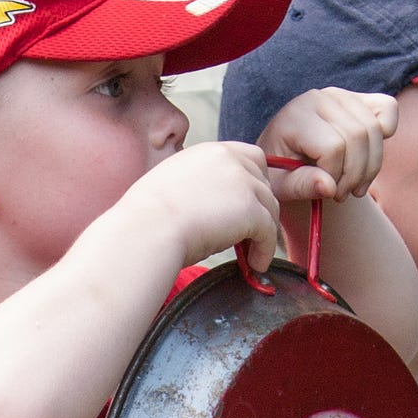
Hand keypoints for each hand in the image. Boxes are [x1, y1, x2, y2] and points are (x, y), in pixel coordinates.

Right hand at [131, 141, 279, 275]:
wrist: (148, 230)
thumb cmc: (149, 218)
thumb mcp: (174, 188)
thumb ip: (200, 188)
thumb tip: (210, 210)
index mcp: (208, 152)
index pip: (247, 157)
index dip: (253, 182)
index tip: (248, 206)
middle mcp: (228, 158)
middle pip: (264, 181)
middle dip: (262, 206)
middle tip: (256, 233)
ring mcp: (242, 182)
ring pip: (269, 207)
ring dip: (265, 232)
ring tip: (255, 255)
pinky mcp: (250, 209)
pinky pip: (269, 231)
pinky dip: (266, 250)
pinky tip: (256, 265)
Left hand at [256, 88, 396, 203]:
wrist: (284, 154)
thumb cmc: (280, 172)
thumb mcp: (281, 185)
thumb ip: (302, 186)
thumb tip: (329, 187)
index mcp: (296, 116)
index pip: (332, 147)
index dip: (335, 177)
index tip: (327, 193)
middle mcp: (320, 98)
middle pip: (357, 137)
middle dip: (355, 175)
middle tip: (342, 195)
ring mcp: (342, 95)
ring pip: (374, 130)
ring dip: (370, 167)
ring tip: (354, 187)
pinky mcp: (359, 98)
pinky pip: (388, 109)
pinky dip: (386, 136)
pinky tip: (368, 157)